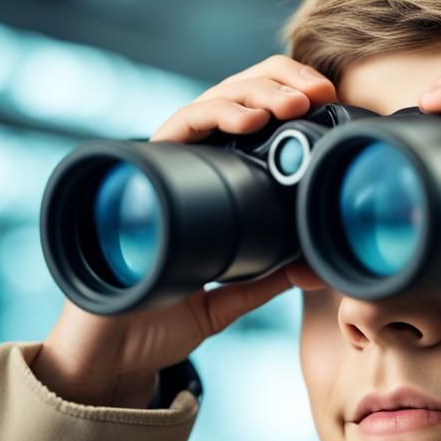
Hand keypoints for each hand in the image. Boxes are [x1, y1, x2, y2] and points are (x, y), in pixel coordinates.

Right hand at [32, 55, 331, 407]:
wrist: (113, 356)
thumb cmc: (159, 324)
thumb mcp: (228, 300)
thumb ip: (265, 280)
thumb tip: (311, 267)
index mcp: (213, 187)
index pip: (253, 119)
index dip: (289, 98)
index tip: (326, 100)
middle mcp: (187, 167)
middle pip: (236, 97)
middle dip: (281, 85)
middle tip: (317, 94)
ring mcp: (162, 168)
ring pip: (211, 102)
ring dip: (257, 95)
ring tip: (292, 103)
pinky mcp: (139, 174)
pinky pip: (178, 128)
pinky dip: (215, 117)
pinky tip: (250, 120)